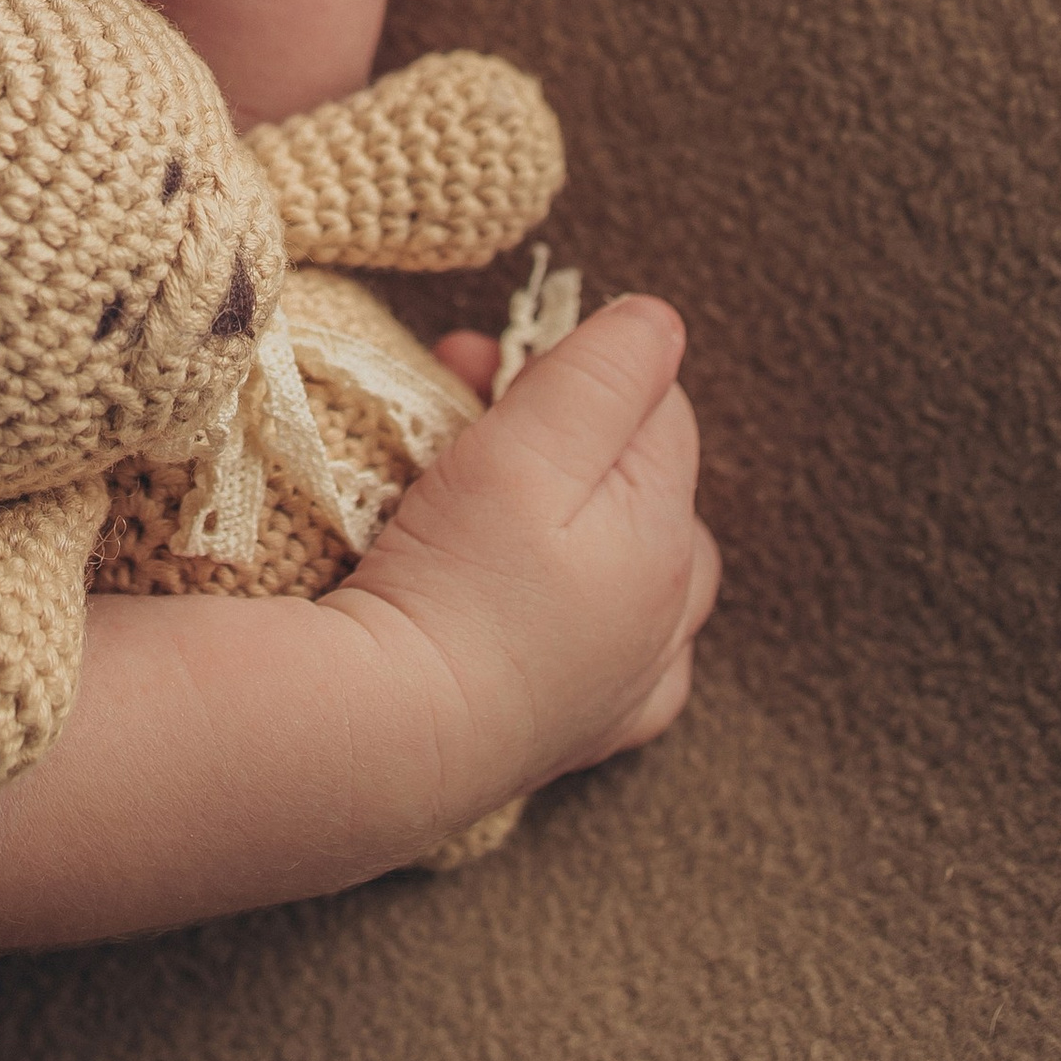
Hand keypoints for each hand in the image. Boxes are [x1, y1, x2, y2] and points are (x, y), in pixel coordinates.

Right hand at [337, 296, 719, 798]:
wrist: (391, 737)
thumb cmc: (458, 581)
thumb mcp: (526, 448)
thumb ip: (600, 374)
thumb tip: (657, 323)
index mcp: (668, 533)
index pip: (652, 402)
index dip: (565, 362)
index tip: (474, 361)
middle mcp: (669, 611)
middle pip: (644, 479)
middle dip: (565, 431)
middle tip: (463, 419)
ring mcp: (631, 682)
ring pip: (639, 567)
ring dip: (582, 517)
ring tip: (497, 501)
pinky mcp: (583, 734)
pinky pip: (621, 663)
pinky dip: (593, 621)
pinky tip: (546, 611)